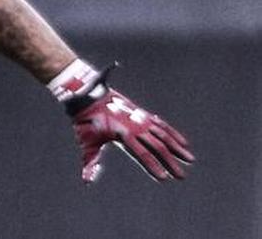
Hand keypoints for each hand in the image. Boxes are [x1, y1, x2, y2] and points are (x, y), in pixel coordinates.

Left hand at [68, 80, 194, 182]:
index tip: (164, 178)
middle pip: (157, 146)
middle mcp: (135, 126)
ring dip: (177, 148)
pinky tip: (184, 143)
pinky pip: (161, 125)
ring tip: (190, 160)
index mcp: (123, 134)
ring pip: (163, 135)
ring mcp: (140, 119)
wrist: (88, 95)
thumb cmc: (86, 122)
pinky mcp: (142, 114)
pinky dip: (173, 134)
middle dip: (170, 162)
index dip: (153, 166)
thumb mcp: (87, 143)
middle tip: (182, 176)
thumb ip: (91, 162)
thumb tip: (87, 181)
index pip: (142, 153)